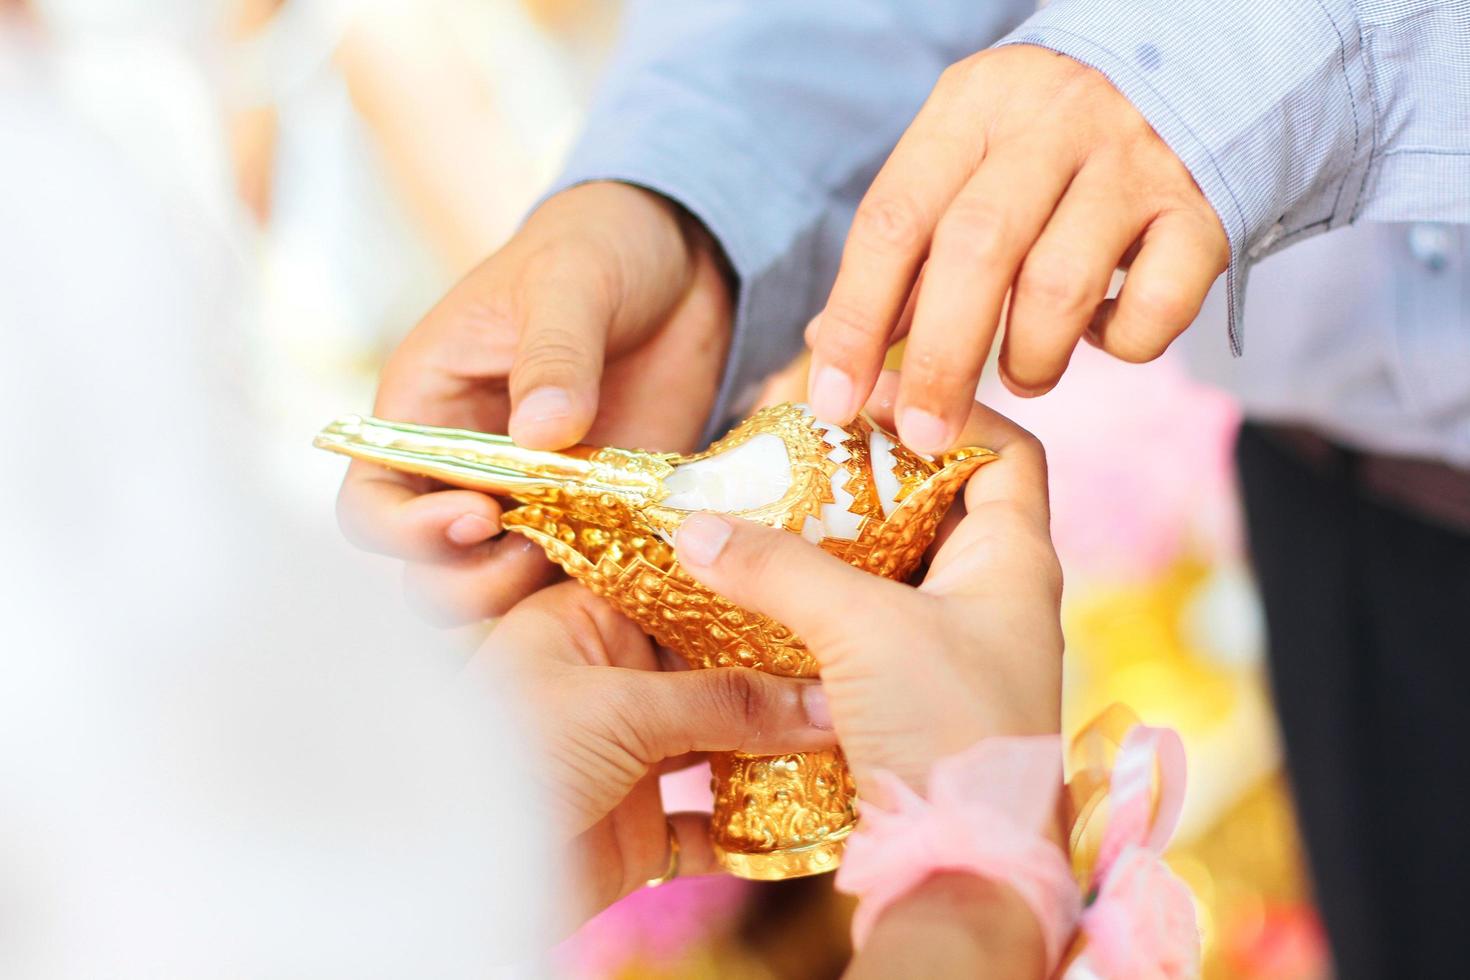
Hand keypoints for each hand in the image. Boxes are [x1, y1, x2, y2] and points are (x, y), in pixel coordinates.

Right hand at [337, 181, 731, 622]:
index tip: (478, 516)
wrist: (684, 263)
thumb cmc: (600, 249)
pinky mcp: (598, 517)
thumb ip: (554, 355)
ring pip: (496, 591)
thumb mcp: (571, 282)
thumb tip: (541, 434)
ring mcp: (533, 502)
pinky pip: (578, 579)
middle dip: (468, 582)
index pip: (372, 501)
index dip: (405, 530)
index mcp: (426, 410)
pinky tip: (630, 571)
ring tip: (586, 558)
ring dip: (527, 597)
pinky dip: (595, 594)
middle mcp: (466, 472)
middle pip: (426, 571)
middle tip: (537, 551)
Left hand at [473, 582, 834, 920]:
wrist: (447, 876)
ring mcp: (625, 757)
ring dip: (775, 747)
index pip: (674, 590)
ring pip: (718, 742)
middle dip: (774, 675)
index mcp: (583, 624)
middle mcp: (607, 683)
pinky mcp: (637, 828)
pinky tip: (808, 815)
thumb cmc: (508, 758)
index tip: (809, 585)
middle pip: (707, 669)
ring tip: (849, 736)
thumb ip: (724, 701)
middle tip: (851, 667)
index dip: (737, 591)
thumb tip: (821, 699)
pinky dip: (753, 824)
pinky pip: (709, 822)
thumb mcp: (619, 708)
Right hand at [674, 375, 1062, 791]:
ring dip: (836, 535)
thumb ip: (782, 570)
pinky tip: (766, 586)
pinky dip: (821, 595)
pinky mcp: (911, 688)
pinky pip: (865, 617)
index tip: (870, 393)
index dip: (946, 408)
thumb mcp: (866, 633)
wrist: (961, 868)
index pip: (1004, 449)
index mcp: (1015, 561)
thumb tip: (698, 527)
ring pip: (893, 561)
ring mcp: (952, 643)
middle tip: (796, 446)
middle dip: (867, 470)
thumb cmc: (949, 739)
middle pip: (935, 499)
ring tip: (768, 505)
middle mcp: (991, 594)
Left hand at [807, 45, 1228, 453]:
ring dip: (1029, 358)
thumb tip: (831, 347)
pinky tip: (1102, 334)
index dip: (856, 319)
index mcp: (972, 109)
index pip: (894, 219)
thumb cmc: (1043, 145)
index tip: (834, 399)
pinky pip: (1155, 309)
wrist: (1188, 73)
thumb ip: (908, 247)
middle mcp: (1052, 125)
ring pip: (1061, 287)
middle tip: (925, 432)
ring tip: (1023, 375)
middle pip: (976, 252)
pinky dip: (1121, 344)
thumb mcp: (965, 160)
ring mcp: (1134, 165)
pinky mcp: (1201, 214)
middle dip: (940, 361)